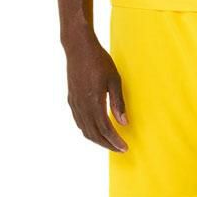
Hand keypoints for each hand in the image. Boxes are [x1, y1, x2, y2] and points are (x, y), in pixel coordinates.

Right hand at [65, 33, 128, 152]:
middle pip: (94, 134)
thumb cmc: (99, 60)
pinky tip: (95, 129)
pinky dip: (88, 130)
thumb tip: (123, 122)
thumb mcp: (114, 79)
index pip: (105, 129)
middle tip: (119, 148)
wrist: (78, 48)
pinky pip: (79, 121)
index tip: (125, 147)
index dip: (115, 141)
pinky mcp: (71, 99)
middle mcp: (81, 106)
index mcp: (93, 102)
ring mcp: (74, 104)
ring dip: (97, 139)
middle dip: (107, 144)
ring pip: (85, 130)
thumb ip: (118, 102)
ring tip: (109, 142)